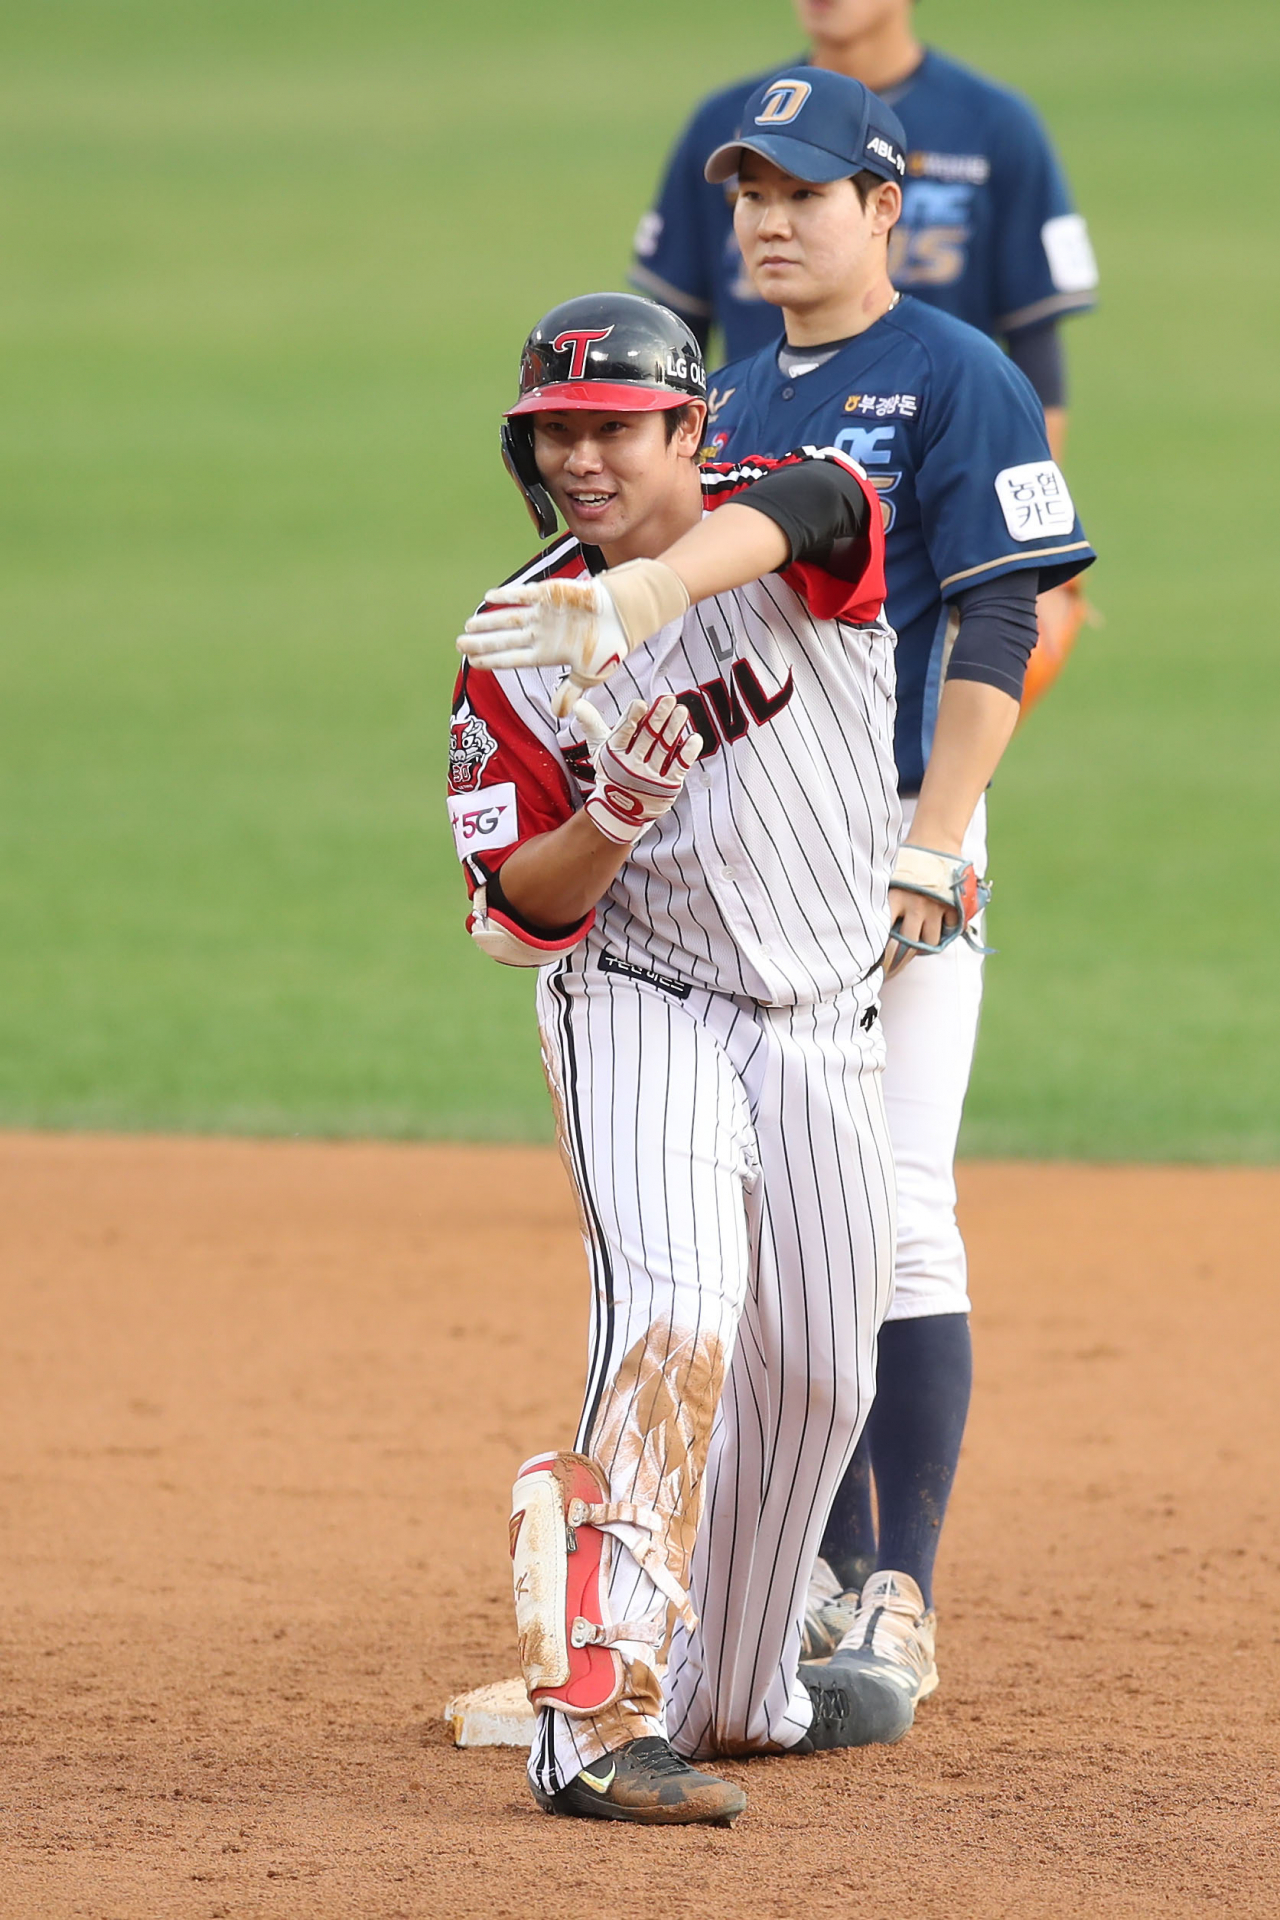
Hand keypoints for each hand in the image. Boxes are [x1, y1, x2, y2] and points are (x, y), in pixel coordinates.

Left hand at [459, 577, 629, 716]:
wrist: (624, 617)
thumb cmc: (609, 646)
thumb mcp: (590, 676)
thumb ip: (571, 692)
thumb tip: (558, 714)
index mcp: (547, 654)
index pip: (513, 659)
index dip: (493, 661)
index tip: (472, 663)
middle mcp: (541, 634)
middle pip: (505, 640)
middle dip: (482, 642)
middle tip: (458, 644)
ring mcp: (543, 614)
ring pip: (509, 618)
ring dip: (489, 622)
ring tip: (468, 626)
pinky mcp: (550, 594)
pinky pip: (524, 595)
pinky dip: (508, 596)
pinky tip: (490, 598)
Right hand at [583, 696, 701, 847]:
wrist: (620, 811)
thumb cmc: (612, 772)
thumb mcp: (600, 749)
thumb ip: (592, 724)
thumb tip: (578, 703)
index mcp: (614, 754)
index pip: (623, 733)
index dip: (632, 718)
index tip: (640, 704)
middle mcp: (631, 766)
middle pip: (647, 737)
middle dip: (658, 717)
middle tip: (669, 699)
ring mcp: (650, 777)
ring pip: (664, 748)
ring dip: (674, 728)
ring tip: (682, 711)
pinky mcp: (667, 786)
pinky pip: (679, 767)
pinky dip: (687, 753)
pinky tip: (694, 738)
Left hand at [881, 843, 987, 976]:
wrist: (935, 841)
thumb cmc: (907, 859)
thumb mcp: (888, 877)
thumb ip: (881, 900)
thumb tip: (862, 924)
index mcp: (894, 898)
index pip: (883, 935)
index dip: (879, 957)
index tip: (873, 969)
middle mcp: (915, 906)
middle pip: (907, 947)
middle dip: (898, 963)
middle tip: (890, 972)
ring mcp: (935, 908)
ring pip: (928, 943)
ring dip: (921, 948)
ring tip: (912, 948)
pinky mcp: (952, 907)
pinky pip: (949, 932)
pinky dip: (942, 935)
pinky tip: (934, 934)